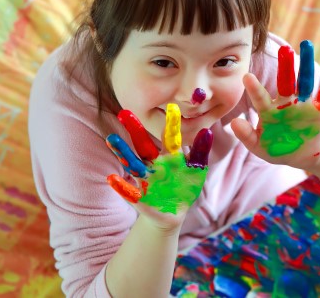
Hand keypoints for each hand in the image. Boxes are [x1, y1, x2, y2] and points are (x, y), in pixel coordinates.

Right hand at [105, 104, 212, 227]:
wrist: (174, 212)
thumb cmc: (185, 187)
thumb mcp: (196, 170)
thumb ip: (200, 152)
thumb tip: (207, 131)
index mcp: (169, 156)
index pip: (169, 137)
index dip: (171, 124)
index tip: (172, 106)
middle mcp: (154, 164)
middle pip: (143, 145)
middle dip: (135, 130)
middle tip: (124, 112)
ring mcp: (145, 179)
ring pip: (132, 163)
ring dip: (122, 152)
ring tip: (112, 138)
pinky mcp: (139, 198)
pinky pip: (129, 191)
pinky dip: (121, 186)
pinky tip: (112, 179)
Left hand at [231, 40, 319, 169]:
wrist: (301, 156)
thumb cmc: (276, 149)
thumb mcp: (259, 146)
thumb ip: (246, 136)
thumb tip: (233, 123)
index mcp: (269, 111)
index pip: (261, 98)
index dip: (254, 89)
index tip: (246, 76)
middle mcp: (286, 103)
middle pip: (285, 81)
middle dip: (285, 66)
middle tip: (283, 50)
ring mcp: (303, 104)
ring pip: (305, 81)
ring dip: (306, 64)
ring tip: (306, 45)